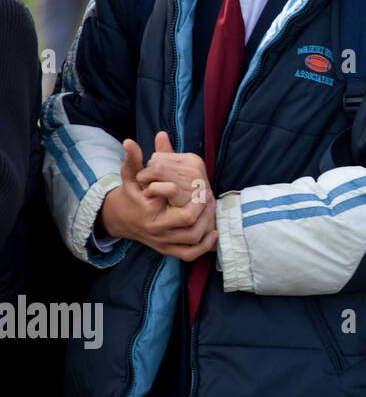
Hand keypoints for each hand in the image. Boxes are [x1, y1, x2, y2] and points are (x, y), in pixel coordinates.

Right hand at [100, 133, 216, 259]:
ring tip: (212, 208)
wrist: (121, 218)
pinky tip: (213, 233)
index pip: (184, 214)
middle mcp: (158, 231)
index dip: (198, 201)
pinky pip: (189, 255)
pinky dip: (204, 247)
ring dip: (207, 226)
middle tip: (209, 196)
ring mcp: (163, 242)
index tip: (203, 186)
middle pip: (191, 228)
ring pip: (193, 241)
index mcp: (151, 214)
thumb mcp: (131, 177)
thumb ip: (132, 160)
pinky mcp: (167, 250)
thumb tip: (129, 141)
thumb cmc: (131, 194)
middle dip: (205, 213)